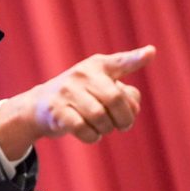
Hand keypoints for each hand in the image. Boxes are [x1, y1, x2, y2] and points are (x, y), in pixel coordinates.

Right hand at [0, 45, 155, 158]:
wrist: (38, 106)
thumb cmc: (78, 97)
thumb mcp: (99, 88)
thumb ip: (124, 94)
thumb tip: (134, 105)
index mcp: (97, 66)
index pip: (119, 62)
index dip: (136, 59)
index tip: (151, 52)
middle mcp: (81, 74)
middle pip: (115, 99)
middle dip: (125, 118)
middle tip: (123, 126)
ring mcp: (67, 91)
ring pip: (100, 116)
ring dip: (106, 129)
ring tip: (103, 129)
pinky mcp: (56, 110)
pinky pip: (83, 128)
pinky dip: (92, 137)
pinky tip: (92, 135)